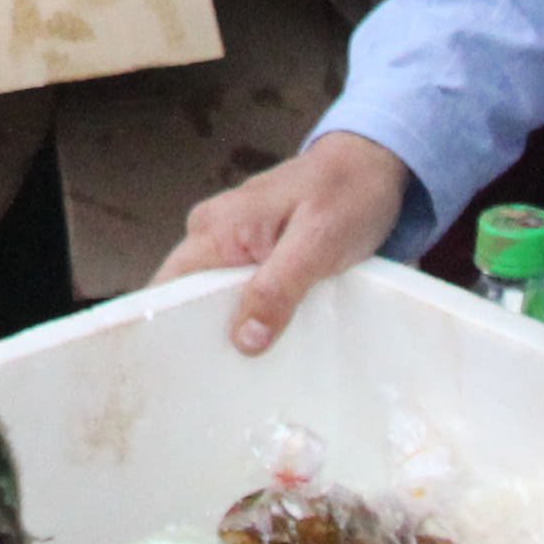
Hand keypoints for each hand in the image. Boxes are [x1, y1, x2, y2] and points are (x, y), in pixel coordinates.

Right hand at [160, 134, 413, 357]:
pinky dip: (254, 313)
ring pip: (215, 298)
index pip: (170, 289)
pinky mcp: (250, 250)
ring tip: (258, 366)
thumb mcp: (319, 243)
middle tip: (236, 379)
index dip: (173, 331)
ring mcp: (230, 240)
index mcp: (216, 228)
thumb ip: (278, 288)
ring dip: (235, 330)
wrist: (373, 163)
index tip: (189, 373)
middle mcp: (212, 232)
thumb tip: (244, 339)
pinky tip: (274, 338)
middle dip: (208, 339)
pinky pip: (238, 290)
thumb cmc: (349, 193)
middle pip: (189, 299)